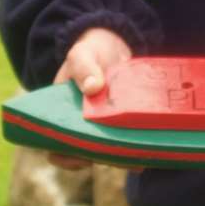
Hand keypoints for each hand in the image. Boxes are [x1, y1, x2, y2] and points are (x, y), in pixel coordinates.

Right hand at [49, 27, 132, 170]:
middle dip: (99, 158)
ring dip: (121, 156)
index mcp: (61, 115)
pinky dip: (135, 146)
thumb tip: (93, 87)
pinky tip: (149, 148)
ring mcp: (103, 127)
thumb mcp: (82, 54)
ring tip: (136, 157)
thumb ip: (84, 67)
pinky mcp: (122, 123)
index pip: (55, 145)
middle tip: (116, 156)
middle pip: (85, 153)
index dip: (64, 156)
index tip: (79, 157)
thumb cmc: (90, 53)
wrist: (111, 47)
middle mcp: (81, 127)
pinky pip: (126, 140)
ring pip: (108, 151)